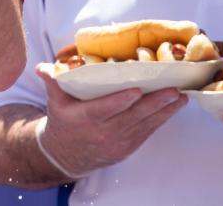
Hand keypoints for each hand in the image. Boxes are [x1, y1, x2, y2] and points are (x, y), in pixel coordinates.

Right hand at [34, 64, 186, 175]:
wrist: (66, 155)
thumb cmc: (63, 121)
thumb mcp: (54, 101)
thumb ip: (52, 81)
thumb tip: (42, 67)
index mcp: (85, 118)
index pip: (104, 109)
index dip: (120, 101)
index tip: (136, 90)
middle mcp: (103, 132)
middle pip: (132, 116)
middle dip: (154, 103)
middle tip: (172, 90)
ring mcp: (118, 141)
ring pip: (144, 124)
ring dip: (164, 110)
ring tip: (180, 96)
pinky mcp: (128, 146)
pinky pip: (148, 131)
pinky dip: (162, 119)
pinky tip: (175, 107)